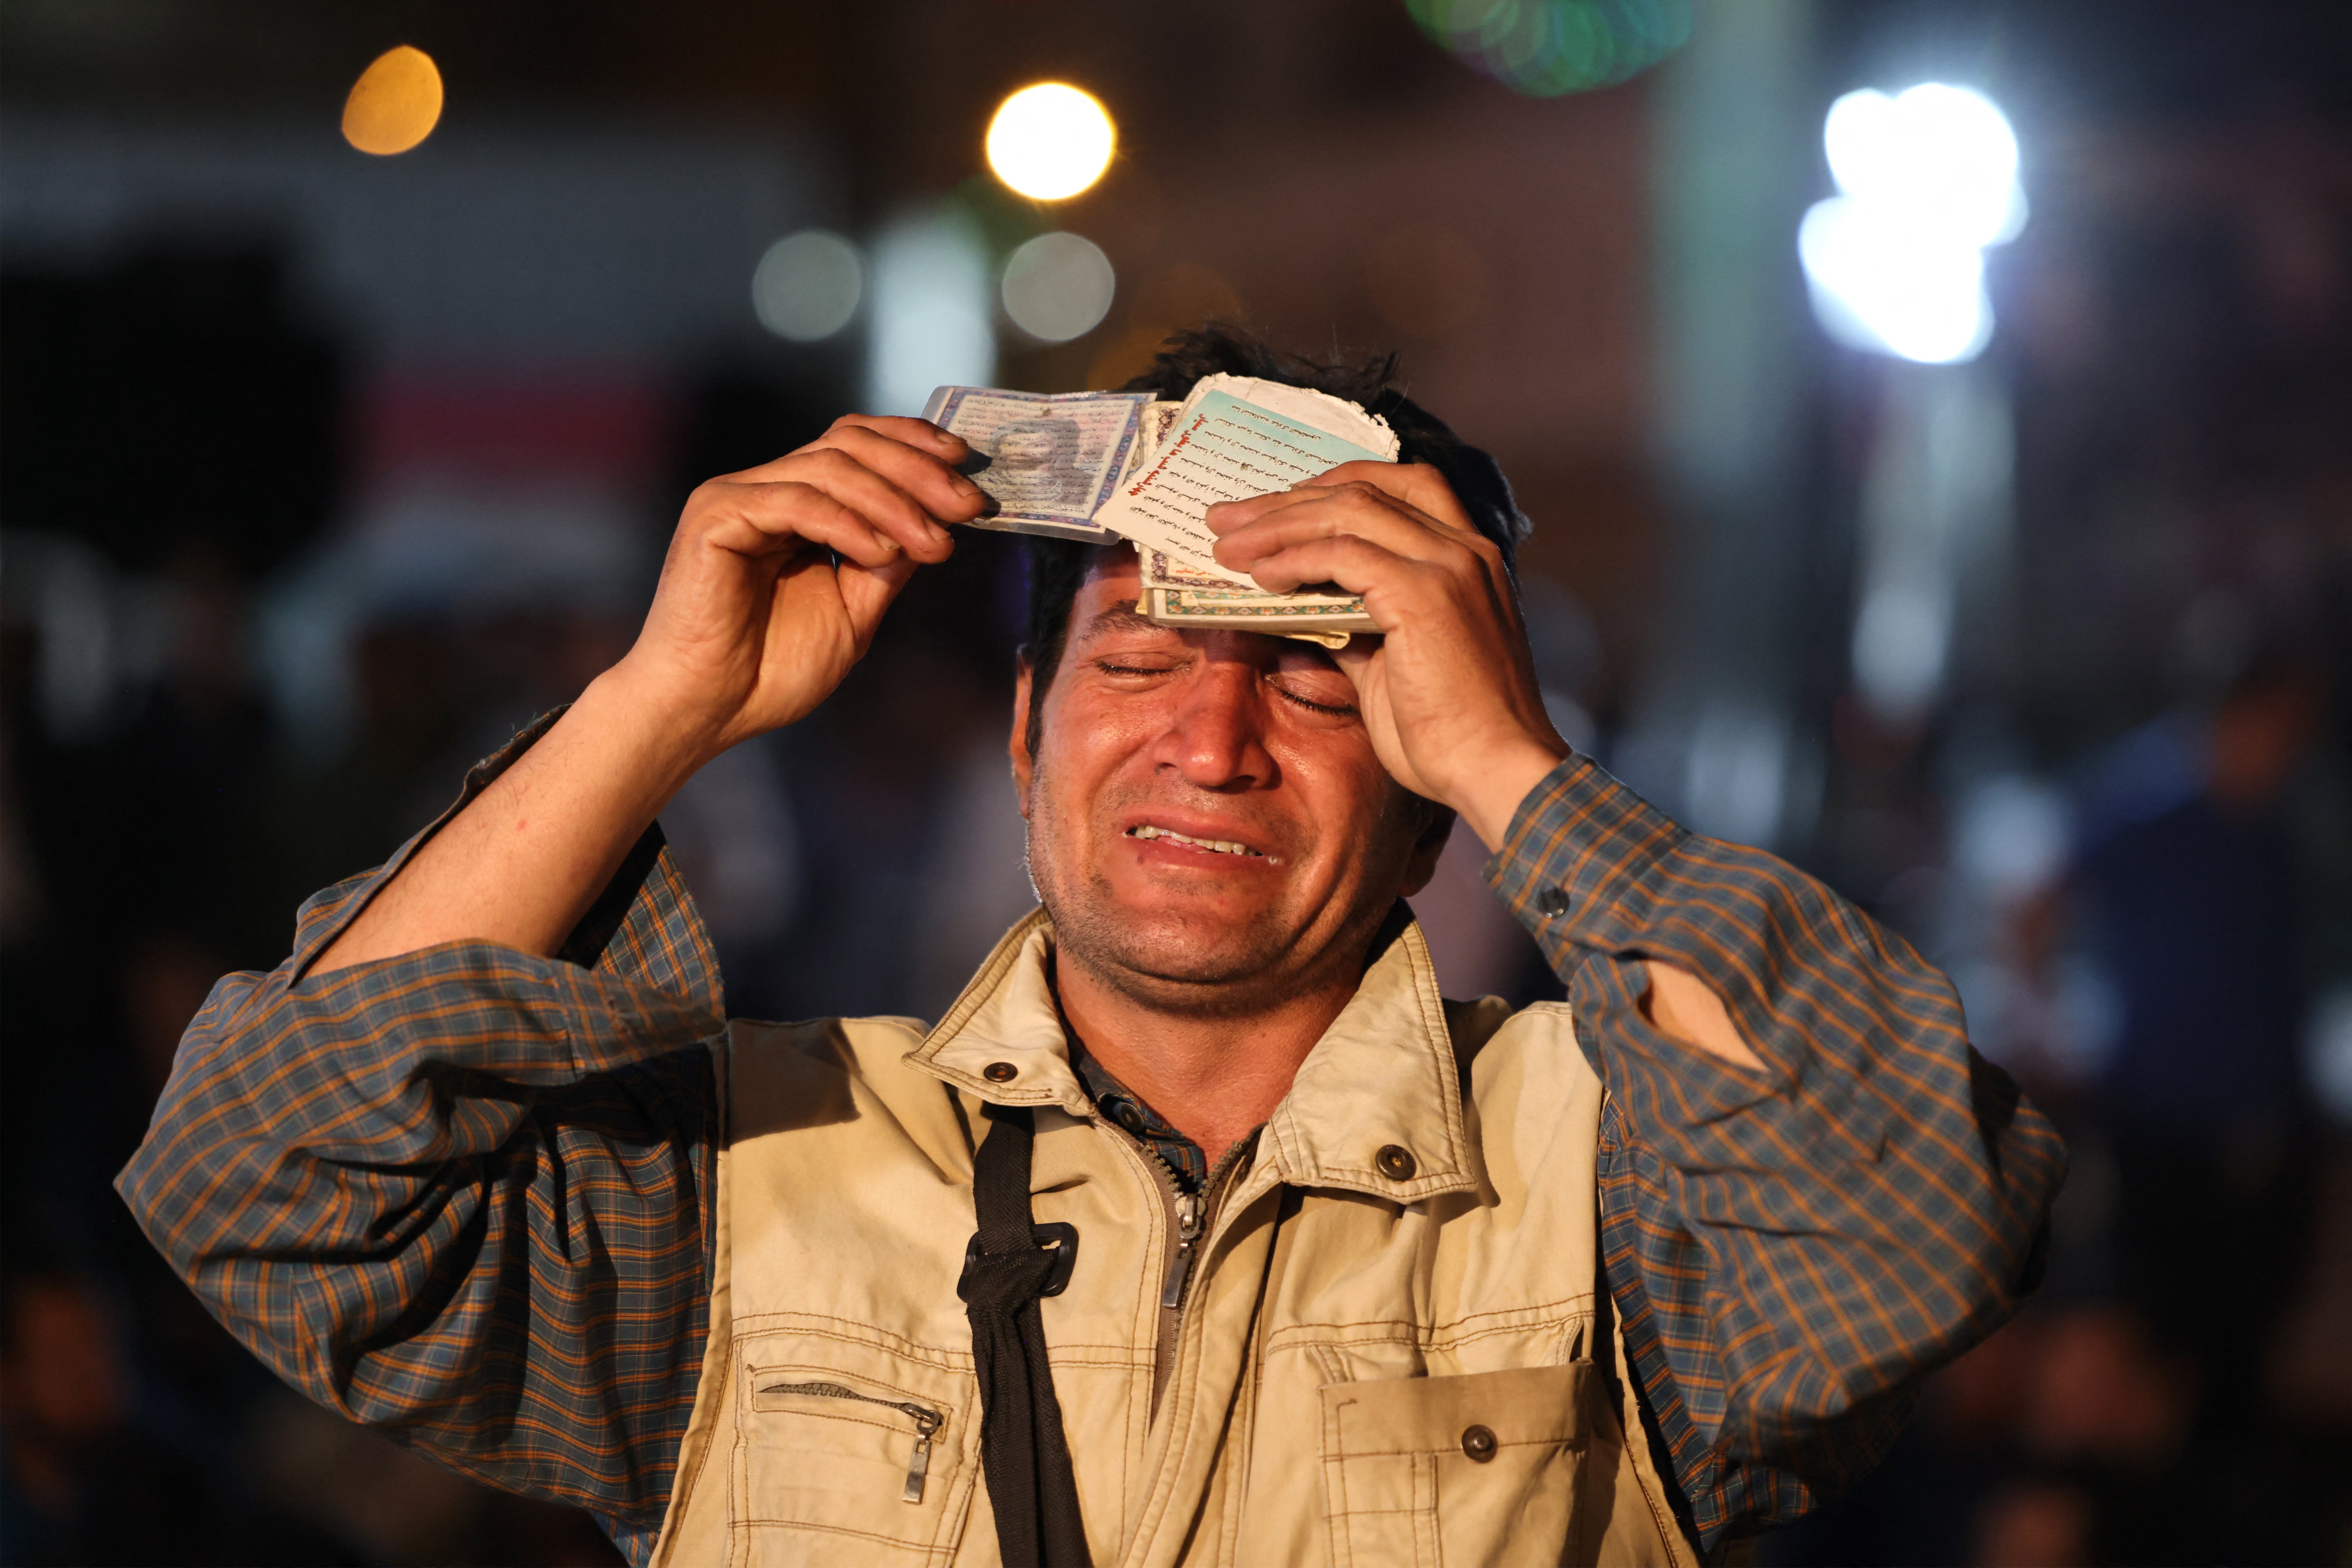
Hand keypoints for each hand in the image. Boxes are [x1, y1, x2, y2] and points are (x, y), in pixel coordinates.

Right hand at [609, 415, 987, 763]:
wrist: (710, 711)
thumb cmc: (771, 671)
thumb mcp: (853, 612)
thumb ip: (887, 565)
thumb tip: (937, 525)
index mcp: (795, 504)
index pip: (856, 444)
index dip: (912, 445)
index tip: (965, 467)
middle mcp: (765, 489)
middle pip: (850, 444)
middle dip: (919, 471)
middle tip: (968, 506)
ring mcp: (737, 497)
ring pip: (830, 466)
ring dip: (894, 502)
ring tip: (932, 544)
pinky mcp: (716, 515)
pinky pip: (796, 502)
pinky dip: (847, 523)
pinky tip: (881, 553)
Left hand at [1206, 462, 1567, 847]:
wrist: (1497, 772)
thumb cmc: (1448, 735)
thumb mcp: (1390, 664)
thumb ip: (1353, 624)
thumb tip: (1300, 604)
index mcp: (1466, 558)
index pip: (1397, 487)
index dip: (1330, 487)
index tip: (1275, 507)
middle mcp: (1465, 548)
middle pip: (1364, 490)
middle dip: (1287, 500)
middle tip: (1225, 517)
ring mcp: (1449, 566)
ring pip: (1349, 511)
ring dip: (1278, 524)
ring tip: (1226, 544)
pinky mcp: (1425, 595)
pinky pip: (1343, 555)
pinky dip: (1295, 558)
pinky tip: (1262, 575)